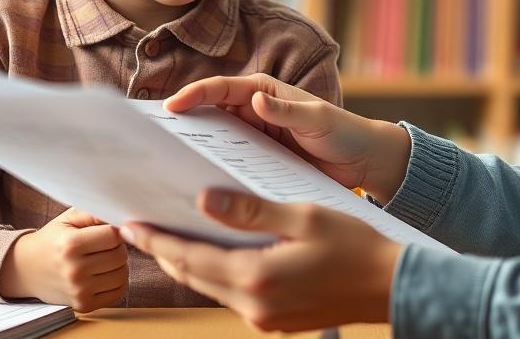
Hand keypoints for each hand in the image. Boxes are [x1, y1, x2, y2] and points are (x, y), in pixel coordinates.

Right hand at [0, 207, 128, 311]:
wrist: (26, 269)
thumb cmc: (52, 240)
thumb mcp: (69, 218)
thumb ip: (95, 212)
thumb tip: (121, 217)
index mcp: (71, 245)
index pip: (114, 236)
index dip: (115, 230)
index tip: (106, 231)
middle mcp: (74, 270)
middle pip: (120, 255)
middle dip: (117, 247)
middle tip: (104, 245)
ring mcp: (79, 291)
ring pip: (122, 274)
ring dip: (118, 265)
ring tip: (104, 259)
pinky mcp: (83, 305)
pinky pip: (118, 292)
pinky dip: (117, 282)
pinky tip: (104, 274)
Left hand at [121, 189, 401, 331]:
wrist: (391, 285)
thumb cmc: (354, 245)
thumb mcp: (302, 216)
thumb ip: (250, 210)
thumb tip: (204, 199)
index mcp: (255, 277)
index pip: (189, 257)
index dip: (156, 240)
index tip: (129, 225)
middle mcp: (253, 305)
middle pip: (194, 275)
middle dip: (166, 251)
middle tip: (139, 228)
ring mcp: (264, 318)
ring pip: (212, 286)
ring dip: (190, 262)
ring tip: (171, 237)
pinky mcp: (276, 320)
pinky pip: (233, 294)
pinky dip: (216, 272)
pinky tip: (216, 254)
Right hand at [166, 73, 410, 202]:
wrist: (363, 161)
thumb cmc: (345, 132)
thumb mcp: (319, 119)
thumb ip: (289, 111)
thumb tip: (256, 100)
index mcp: (263, 91)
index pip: (220, 88)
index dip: (193, 95)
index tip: (171, 109)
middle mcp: (253, 111)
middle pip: (208, 112)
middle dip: (182, 122)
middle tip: (153, 139)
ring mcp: (253, 137)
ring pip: (214, 139)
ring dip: (193, 148)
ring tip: (164, 165)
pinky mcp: (257, 161)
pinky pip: (228, 162)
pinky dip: (212, 169)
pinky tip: (196, 186)